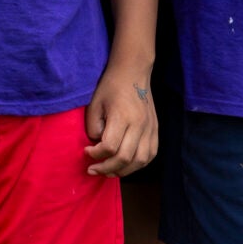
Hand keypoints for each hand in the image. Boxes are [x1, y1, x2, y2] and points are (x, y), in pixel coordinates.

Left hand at [84, 63, 156, 179]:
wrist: (133, 72)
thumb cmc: (110, 87)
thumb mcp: (94, 104)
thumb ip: (94, 127)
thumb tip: (98, 146)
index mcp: (123, 117)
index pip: (110, 146)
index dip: (96, 154)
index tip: (86, 151)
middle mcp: (140, 125)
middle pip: (125, 158)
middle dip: (107, 168)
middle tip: (93, 169)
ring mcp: (150, 128)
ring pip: (141, 161)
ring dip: (123, 171)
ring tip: (109, 171)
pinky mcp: (155, 130)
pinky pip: (150, 155)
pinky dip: (138, 164)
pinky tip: (125, 165)